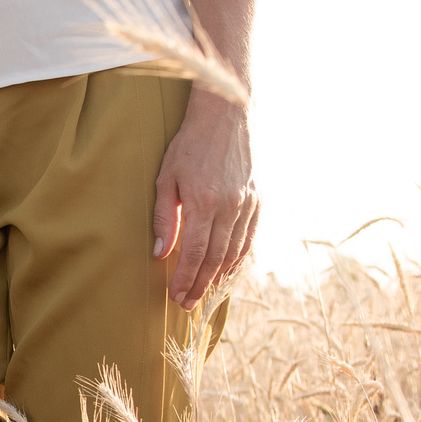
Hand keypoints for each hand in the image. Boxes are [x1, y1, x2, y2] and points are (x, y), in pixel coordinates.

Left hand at [152, 93, 258, 310]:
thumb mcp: (167, 178)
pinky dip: (238, 261)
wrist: (227, 118)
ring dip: (220, 278)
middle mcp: (230, 206)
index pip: (196, 252)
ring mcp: (248, 205)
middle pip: (216, 259)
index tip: (175, 296)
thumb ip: (165, 217)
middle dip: (201, 285)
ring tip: (204, 293)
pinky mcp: (258, 201)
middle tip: (187, 304)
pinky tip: (226, 273)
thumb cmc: (190, 146)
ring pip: (236, 253)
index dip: (186, 278)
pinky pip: (249, 240)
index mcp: (204, 201)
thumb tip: (162, 253)